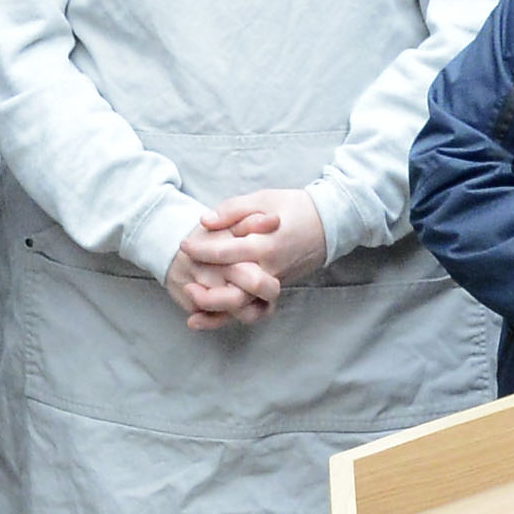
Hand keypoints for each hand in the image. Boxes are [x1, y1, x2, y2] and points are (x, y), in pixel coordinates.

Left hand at [170, 192, 317, 328]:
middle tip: (187, 281)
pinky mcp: (278, 290)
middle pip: (235, 294)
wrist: (329, 224)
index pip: (225, 254)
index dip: (200, 250)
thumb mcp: (262, 198)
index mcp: (264, 245)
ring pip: (244, 309)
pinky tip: (210, 315)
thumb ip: (232, 210)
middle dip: (207, 295)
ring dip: (216, 311)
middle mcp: (269, 270)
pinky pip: (254, 310)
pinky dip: (232, 315)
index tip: (184, 245)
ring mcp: (275, 283)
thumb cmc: (294, 207)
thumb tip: (204, 221)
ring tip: (193, 301)